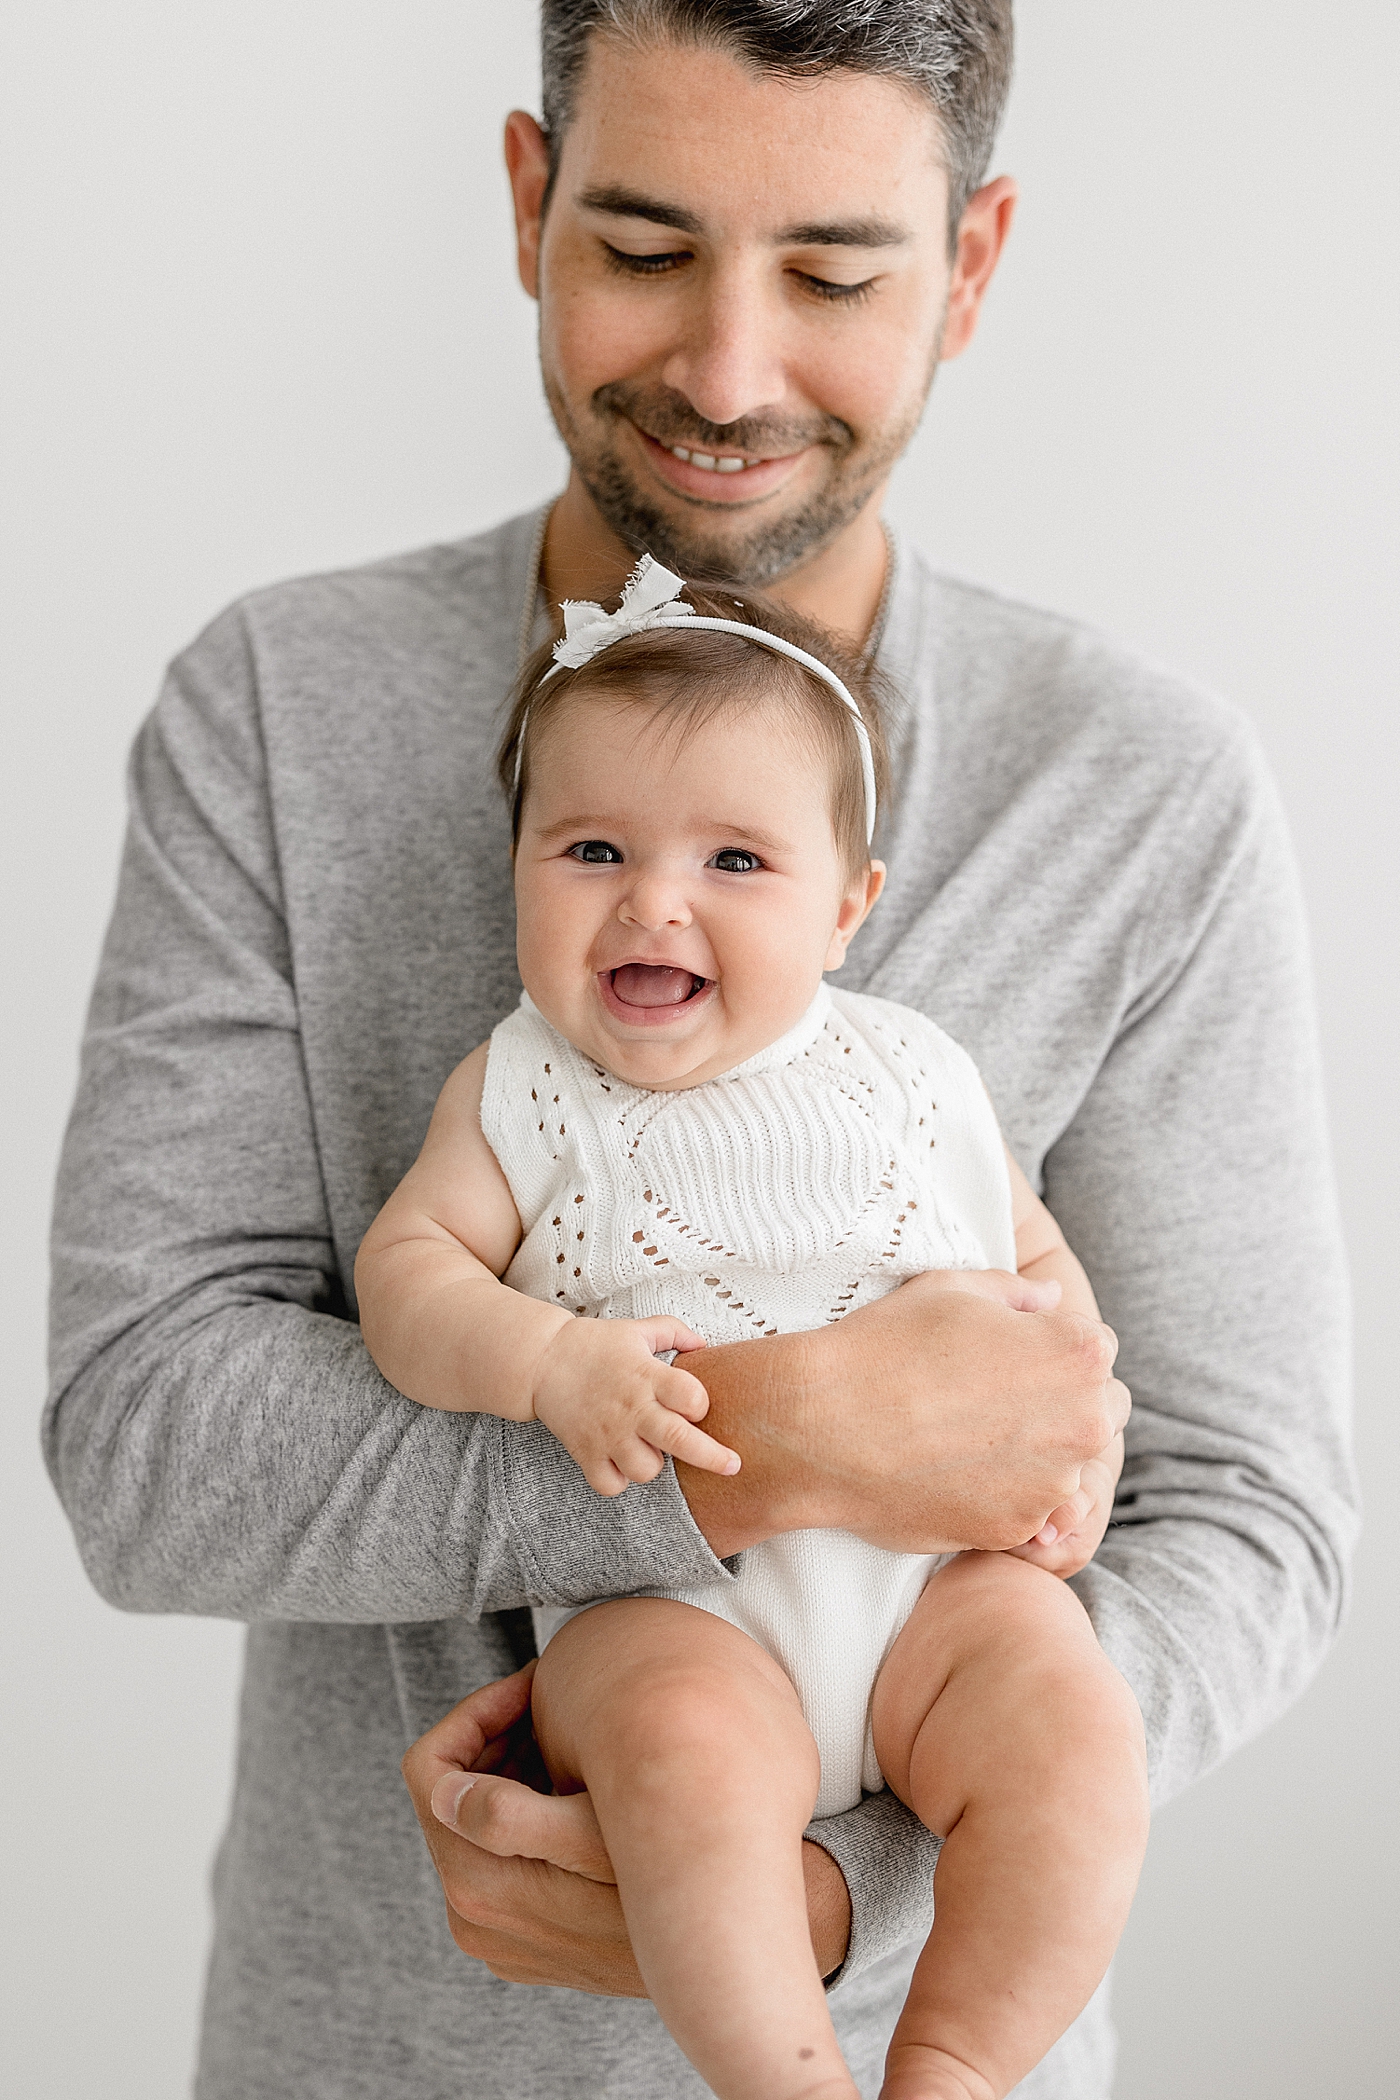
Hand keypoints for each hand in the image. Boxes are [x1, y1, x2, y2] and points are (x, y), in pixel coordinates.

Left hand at [401, 1664, 851, 1989]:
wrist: (715, 1949)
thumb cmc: (665, 1880)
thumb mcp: (593, 1832)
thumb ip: (507, 1815)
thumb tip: (442, 1790)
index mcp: (476, 1883)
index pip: (429, 1773)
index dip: (473, 1715)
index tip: (530, 1687)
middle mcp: (472, 1917)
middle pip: (446, 1796)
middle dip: (493, 1737)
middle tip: (554, 1699)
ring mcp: (495, 1932)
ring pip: (470, 1824)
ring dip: (509, 1772)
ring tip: (570, 1736)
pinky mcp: (520, 1938)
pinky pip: (496, 1858)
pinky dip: (521, 1815)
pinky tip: (574, 1787)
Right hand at [533, 1315, 739, 1494]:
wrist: (542, 1360)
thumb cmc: (596, 1344)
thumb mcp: (638, 1329)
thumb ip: (675, 1332)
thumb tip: (705, 1345)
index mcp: (647, 1375)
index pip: (691, 1397)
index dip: (701, 1404)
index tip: (696, 1405)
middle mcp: (632, 1408)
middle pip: (680, 1440)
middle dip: (713, 1457)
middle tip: (733, 1464)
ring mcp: (608, 1434)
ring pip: (647, 1470)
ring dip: (654, 1464)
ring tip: (648, 1448)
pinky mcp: (586, 1453)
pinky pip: (611, 1485)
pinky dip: (620, 1481)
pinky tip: (621, 1463)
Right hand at [674, 1268, 1129, 1557]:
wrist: (823, 1427)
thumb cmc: (885, 1344)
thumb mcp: (951, 1289)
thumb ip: (1017, 1292)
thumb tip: (1053, 1299)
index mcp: (1077, 1353)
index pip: (1098, 1348)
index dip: (1052, 1347)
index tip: (1011, 1355)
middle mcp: (1083, 1422)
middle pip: (1100, 1410)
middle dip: (1062, 1404)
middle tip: (994, 1399)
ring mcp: (1054, 1483)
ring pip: (1067, 1466)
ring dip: (1037, 1454)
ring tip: (967, 1438)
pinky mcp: (1018, 1528)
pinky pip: (1029, 1509)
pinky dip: (1003, 1495)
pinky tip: (952, 1472)